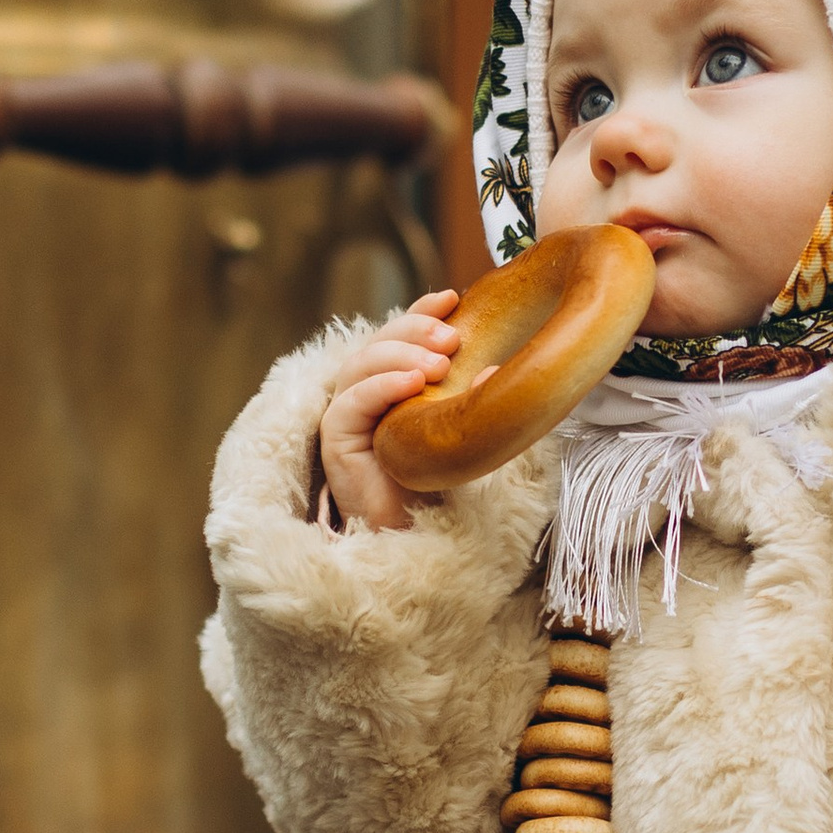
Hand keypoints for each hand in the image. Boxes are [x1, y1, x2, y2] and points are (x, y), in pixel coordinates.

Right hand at [316, 291, 461, 530]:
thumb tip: (497, 370)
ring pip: (361, 365)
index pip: (402, 335)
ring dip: (400, 357)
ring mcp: (347, 413)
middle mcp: (366, 392)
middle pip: (379, 342)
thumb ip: (472, 404)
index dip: (422, 311)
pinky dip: (380, 387)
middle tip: (451, 337)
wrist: (412, 536)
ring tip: (438, 365)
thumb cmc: (435, 486)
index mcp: (394, 383)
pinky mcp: (335, 439)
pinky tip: (410, 384)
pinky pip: (350, 403)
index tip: (452, 296)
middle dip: (414, 331)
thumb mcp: (460, 435)